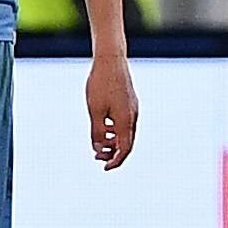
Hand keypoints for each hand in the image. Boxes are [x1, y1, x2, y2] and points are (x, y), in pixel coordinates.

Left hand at [86, 53, 138, 169]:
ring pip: (126, 132)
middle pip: (127, 143)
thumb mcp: (94, 112)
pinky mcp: (130, 102)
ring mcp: (133, 108)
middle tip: (97, 158)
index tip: (104, 168)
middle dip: (113, 153)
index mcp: (125, 121)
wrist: (111, 59)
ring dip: (114, 142)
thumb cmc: (100, 84)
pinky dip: (115, 130)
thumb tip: (98, 150)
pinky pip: (125, 122)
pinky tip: (104, 128)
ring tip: (99, 145)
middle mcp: (133, 116)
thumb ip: (97, 133)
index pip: (124, 150)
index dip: (115, 162)